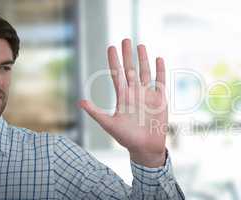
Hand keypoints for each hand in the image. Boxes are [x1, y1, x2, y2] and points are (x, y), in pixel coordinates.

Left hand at [80, 39, 167, 166]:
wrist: (145, 147)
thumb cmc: (126, 138)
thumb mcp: (109, 125)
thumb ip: (96, 112)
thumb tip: (80, 102)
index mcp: (122, 96)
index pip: (117, 74)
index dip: (114, 60)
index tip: (111, 47)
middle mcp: (134, 92)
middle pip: (130, 69)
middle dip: (127, 55)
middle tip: (125, 39)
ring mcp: (147, 94)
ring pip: (145, 72)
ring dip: (143, 59)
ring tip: (140, 45)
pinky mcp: (160, 99)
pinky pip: (160, 81)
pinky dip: (160, 70)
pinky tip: (158, 59)